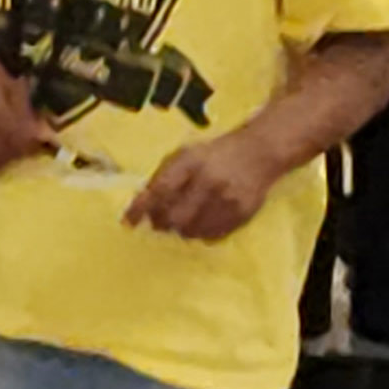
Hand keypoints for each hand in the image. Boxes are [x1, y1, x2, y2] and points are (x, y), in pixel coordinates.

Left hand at [121, 136, 269, 240]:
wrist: (259, 152)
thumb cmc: (215, 154)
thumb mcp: (186, 154)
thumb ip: (163, 176)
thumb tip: (142, 206)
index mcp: (191, 161)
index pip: (159, 191)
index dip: (140, 209)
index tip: (128, 222)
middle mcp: (209, 181)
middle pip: (173, 217)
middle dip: (161, 222)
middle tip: (159, 221)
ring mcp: (227, 200)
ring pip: (191, 231)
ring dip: (181, 228)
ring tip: (185, 216)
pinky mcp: (241, 215)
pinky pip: (211, 236)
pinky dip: (201, 232)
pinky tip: (203, 219)